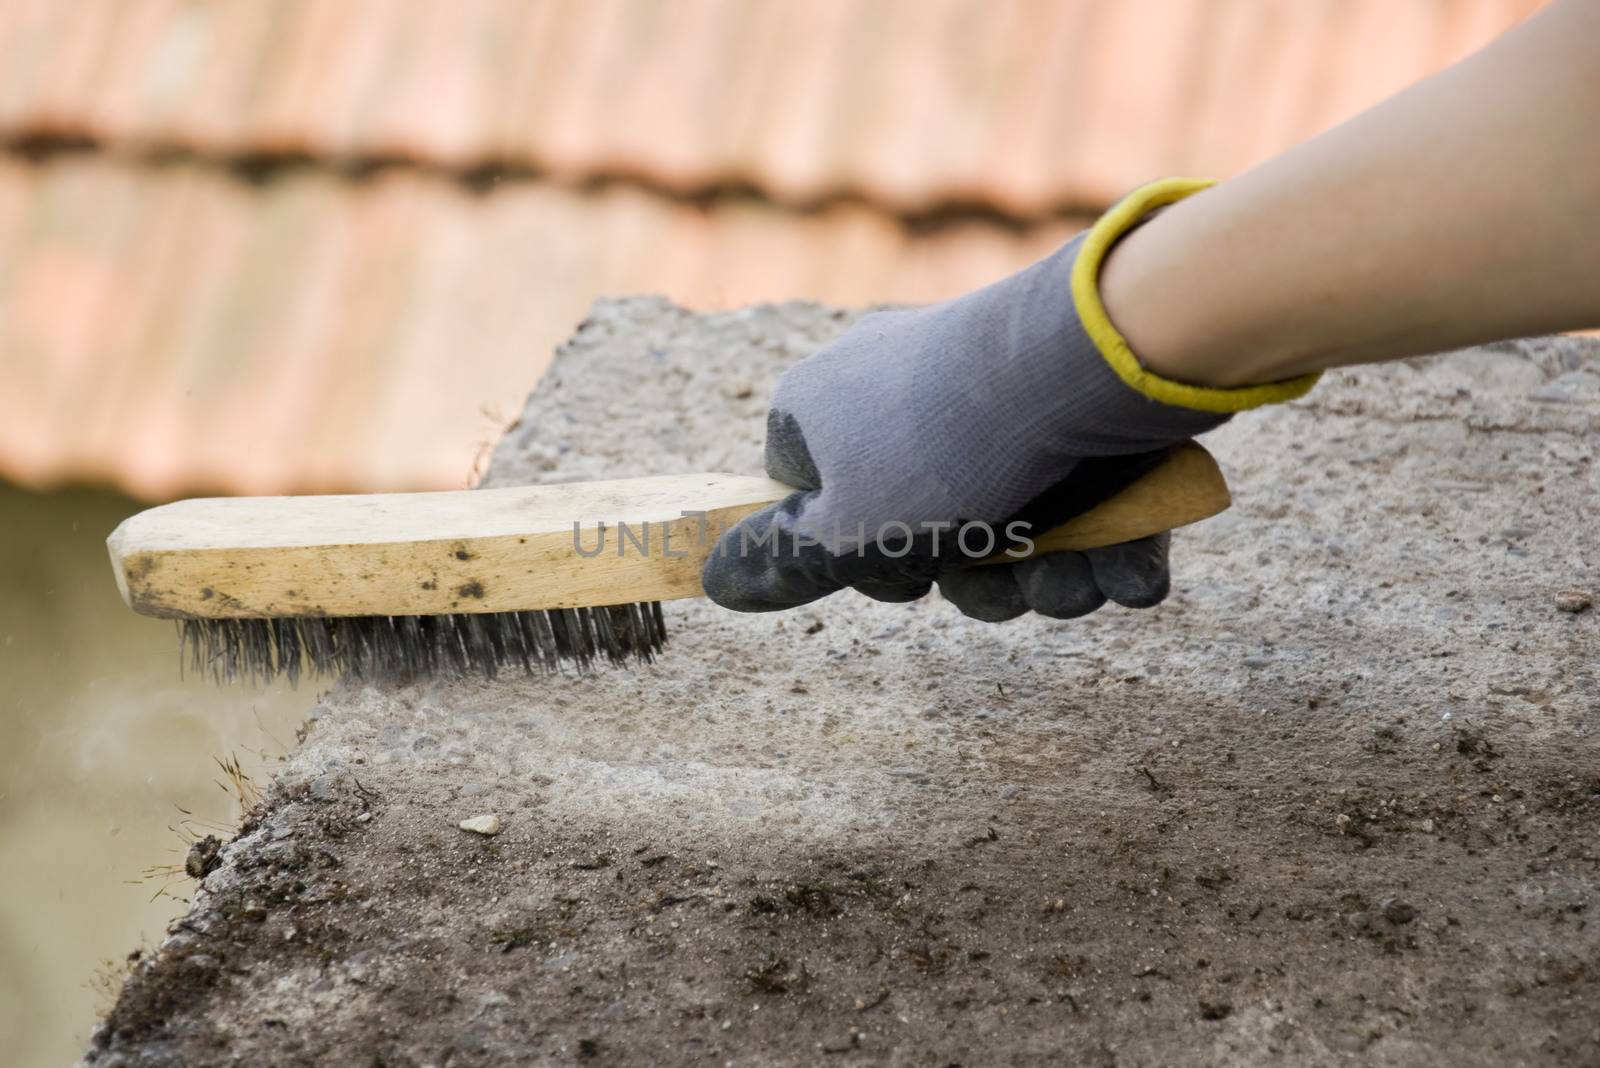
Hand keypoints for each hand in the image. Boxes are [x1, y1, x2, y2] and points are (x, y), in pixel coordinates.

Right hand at [700, 181, 1315, 619]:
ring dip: (1048, 577)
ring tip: (1070, 571)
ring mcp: (995, 398)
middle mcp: (905, 396)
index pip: (813, 498)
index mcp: (828, 409)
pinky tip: (1128, 563)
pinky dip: (1111, 545)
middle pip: (929, 527)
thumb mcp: (843, 533)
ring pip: (1018, 527)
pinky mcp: (1078, 407)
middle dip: (976, 582)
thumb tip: (715, 580)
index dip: (858, 557)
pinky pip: (1087, 501)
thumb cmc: (942, 453)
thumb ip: (781, 562)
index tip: (896, 571)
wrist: (1083, 366)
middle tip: (997, 582)